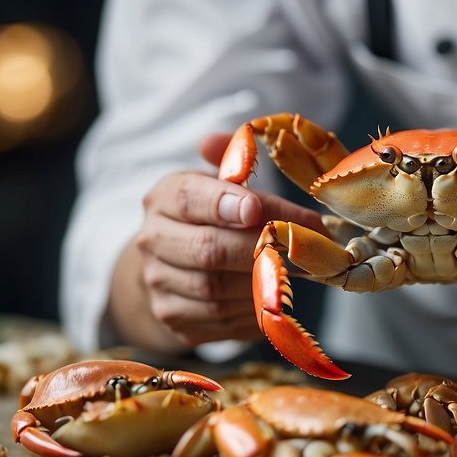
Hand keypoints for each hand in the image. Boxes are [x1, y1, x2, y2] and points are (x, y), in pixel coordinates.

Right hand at [108, 132, 326, 351]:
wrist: (170, 266)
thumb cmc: (209, 215)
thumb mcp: (216, 180)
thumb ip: (232, 159)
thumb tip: (237, 136)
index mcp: (164, 198)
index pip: (189, 198)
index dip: (224, 203)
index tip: (257, 210)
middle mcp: (153, 240)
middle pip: (208, 249)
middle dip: (261, 248)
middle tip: (303, 247)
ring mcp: (160, 284)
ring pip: (217, 290)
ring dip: (264, 282)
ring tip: (298, 272)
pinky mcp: (175, 320)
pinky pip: (221, 321)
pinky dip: (254, 311)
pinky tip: (275, 296)